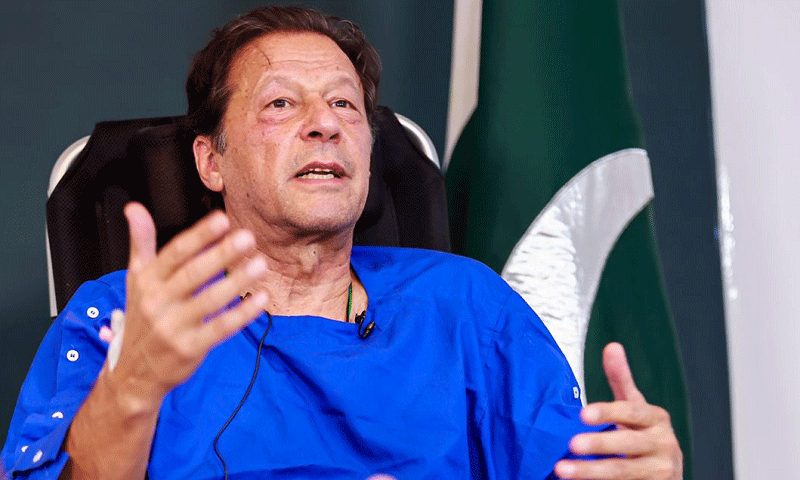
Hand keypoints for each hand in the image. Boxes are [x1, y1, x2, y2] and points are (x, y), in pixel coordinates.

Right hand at [106, 202, 268, 409]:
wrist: (134, 373)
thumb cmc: (142, 318)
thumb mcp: (136, 279)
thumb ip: (141, 243)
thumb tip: (134, 207)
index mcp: (146, 281)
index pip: (174, 253)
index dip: (199, 236)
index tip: (222, 219)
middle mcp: (156, 303)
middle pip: (193, 274)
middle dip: (221, 254)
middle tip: (248, 237)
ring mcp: (172, 327)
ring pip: (210, 300)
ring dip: (237, 281)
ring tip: (260, 264)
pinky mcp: (189, 349)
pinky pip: (220, 328)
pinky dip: (242, 314)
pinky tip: (261, 299)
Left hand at [554, 342, 682, 479]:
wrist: (666, 472)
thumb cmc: (644, 434)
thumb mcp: (635, 407)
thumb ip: (622, 380)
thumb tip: (612, 346)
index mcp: (656, 419)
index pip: (632, 412)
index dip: (608, 412)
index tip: (583, 414)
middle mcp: (664, 445)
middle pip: (628, 443)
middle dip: (599, 444)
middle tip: (571, 444)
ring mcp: (660, 471)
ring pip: (624, 471)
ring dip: (591, 471)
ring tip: (563, 470)